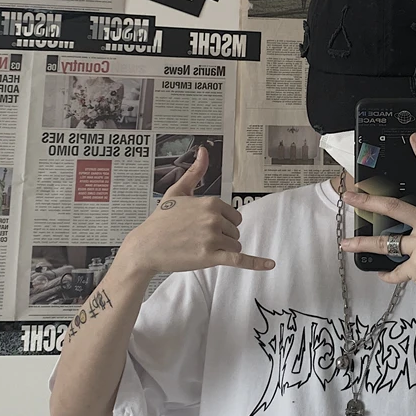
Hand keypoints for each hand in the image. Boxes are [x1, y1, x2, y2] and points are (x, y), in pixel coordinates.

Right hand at [120, 146, 274, 275]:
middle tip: (197, 238)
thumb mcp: (178, 191)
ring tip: (198, 248)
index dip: (222, 224)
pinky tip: (270, 264)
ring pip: (235, 246)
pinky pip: (239, 259)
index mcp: (211, 202)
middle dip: (222, 237)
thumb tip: (203, 151)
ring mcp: (212, 238)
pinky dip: (256, 263)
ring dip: (222, 250)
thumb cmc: (161, 220)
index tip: (202, 227)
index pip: (234, 217)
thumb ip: (195, 172)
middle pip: (235, 231)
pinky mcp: (210, 256)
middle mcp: (214, 218)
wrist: (145, 246)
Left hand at [340, 133, 415, 325]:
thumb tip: (400, 226)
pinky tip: (385, 275)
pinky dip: (388, 274)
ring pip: (384, 241)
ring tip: (346, 243)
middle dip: (366, 201)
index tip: (413, 139)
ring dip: (361, 243)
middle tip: (349, 196)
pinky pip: (393, 269)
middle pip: (394, 207)